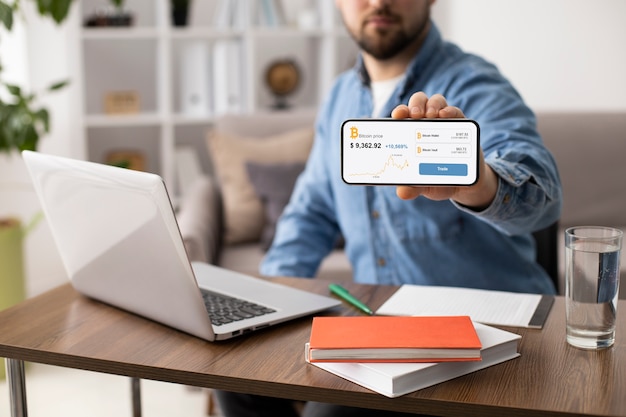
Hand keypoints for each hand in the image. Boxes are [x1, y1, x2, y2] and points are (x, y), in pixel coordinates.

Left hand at [390, 92, 497, 209]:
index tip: (398, 115)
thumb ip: (413, 187)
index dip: (400, 112)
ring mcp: (444, 122)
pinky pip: (456, 111)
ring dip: (432, 105)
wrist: (465, 184)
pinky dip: (450, 111)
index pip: (403, 116)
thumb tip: (402, 192)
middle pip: (419, 102)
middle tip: (415, 115)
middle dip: (416, 104)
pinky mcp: (461, 125)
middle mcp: (426, 123)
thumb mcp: (424, 186)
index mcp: (411, 134)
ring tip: (430, 115)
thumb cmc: (437, 180)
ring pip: (436, 101)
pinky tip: (445, 116)